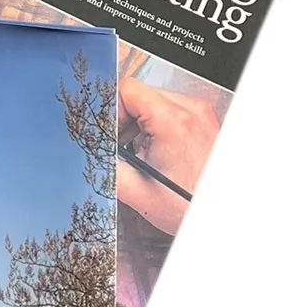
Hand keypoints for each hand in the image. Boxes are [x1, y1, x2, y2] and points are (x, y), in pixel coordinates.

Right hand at [116, 76, 223, 238]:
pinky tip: (158, 151)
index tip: (111, 132)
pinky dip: (159, 127)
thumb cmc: (187, 207)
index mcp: (172, 121)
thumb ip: (103, 162)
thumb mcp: (133, 189)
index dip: (113, 111)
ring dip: (142, 124)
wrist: (217, 217)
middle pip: (142, 94)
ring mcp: (201, 115)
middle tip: (124, 147)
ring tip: (143, 152)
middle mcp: (191, 111)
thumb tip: (88, 148)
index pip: (128, 89)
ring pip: (156, 102)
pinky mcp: (205, 122)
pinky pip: (172, 111)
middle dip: (126, 120)